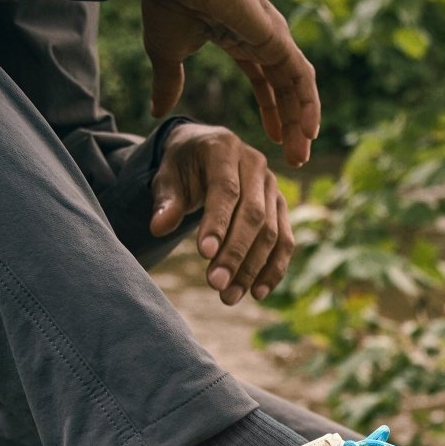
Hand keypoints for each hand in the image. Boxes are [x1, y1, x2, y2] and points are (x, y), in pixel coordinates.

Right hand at [140, 0, 320, 167]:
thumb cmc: (168, 2)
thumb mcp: (167, 54)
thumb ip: (169, 83)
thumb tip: (158, 111)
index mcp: (240, 39)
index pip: (266, 82)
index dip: (272, 111)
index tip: (276, 141)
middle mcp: (263, 38)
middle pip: (286, 89)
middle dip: (293, 125)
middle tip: (296, 160)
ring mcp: (274, 37)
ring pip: (298, 88)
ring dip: (303, 123)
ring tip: (302, 155)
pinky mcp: (278, 38)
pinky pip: (303, 77)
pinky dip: (309, 105)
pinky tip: (310, 132)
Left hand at [151, 123, 293, 304]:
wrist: (206, 151)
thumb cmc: (183, 166)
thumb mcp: (167, 176)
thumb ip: (165, 201)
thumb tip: (159, 228)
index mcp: (224, 148)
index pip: (226, 190)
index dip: (217, 223)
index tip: (204, 254)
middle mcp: (256, 164)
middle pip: (253, 215)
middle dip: (235, 253)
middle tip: (216, 285)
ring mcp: (272, 187)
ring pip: (271, 233)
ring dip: (252, 268)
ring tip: (229, 297)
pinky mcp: (281, 207)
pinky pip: (284, 241)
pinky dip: (273, 269)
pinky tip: (256, 292)